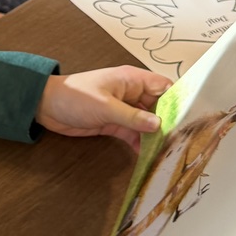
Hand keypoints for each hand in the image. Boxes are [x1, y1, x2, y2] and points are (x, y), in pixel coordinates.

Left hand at [35, 67, 170, 150]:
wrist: (45, 106)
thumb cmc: (74, 96)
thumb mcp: (105, 107)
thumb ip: (132, 117)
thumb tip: (158, 125)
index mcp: (132, 80)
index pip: (164, 87)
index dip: (178, 101)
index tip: (190, 118)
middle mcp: (131, 93)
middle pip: (159, 107)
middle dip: (169, 123)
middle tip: (182, 142)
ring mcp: (123, 109)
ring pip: (147, 123)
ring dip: (155, 136)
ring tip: (168, 152)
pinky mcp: (114, 123)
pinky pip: (134, 133)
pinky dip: (141, 143)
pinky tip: (149, 156)